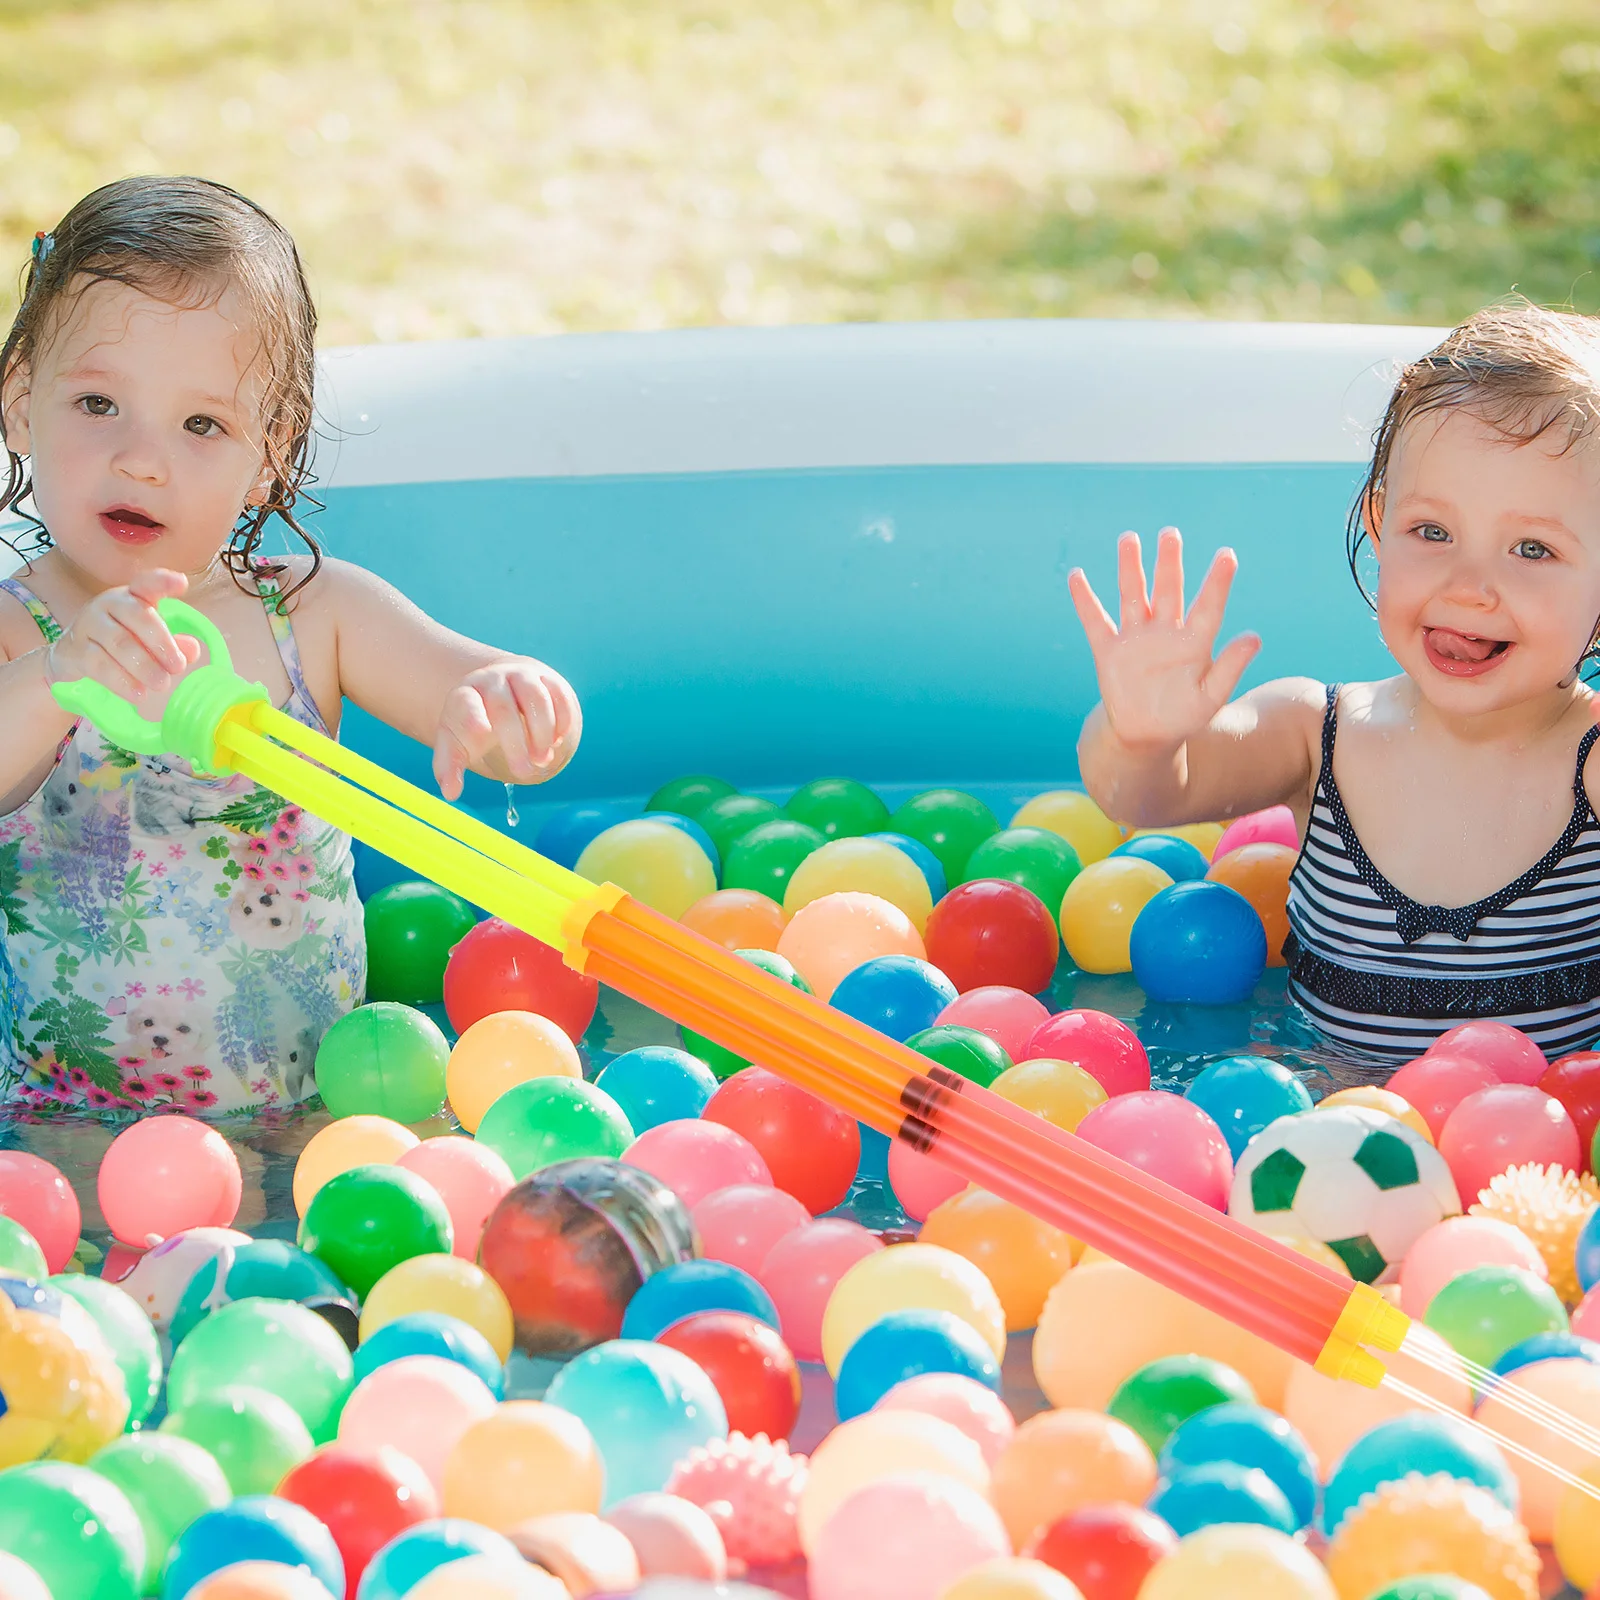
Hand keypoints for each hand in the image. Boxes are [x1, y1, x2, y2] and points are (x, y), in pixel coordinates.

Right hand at [44, 569, 202, 705]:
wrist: (72, 658)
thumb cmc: (121, 643)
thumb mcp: (149, 641)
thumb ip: (173, 644)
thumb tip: (192, 649)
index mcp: (133, 597)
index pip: (146, 583)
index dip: (163, 582)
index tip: (181, 583)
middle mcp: (109, 604)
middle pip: (138, 616)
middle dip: (162, 643)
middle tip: (178, 667)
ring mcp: (89, 624)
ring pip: (120, 642)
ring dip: (144, 666)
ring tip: (162, 684)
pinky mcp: (75, 649)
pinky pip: (100, 664)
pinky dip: (122, 681)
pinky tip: (138, 694)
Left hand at [432, 658, 582, 800]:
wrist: (503, 689)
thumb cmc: (477, 723)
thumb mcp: (456, 742)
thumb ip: (449, 766)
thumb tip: (450, 794)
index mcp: (466, 695)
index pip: (466, 702)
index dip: (473, 716)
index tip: (481, 733)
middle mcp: (493, 681)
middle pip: (504, 708)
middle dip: (516, 743)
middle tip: (523, 772)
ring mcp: (522, 676)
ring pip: (536, 698)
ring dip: (543, 733)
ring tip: (543, 760)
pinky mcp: (548, 679)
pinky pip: (559, 696)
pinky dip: (562, 721)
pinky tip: (556, 741)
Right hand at [1069, 527, 1259, 749]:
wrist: (1145, 734)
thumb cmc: (1183, 715)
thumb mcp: (1211, 697)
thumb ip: (1229, 667)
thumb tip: (1255, 637)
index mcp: (1193, 642)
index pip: (1207, 606)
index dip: (1217, 582)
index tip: (1227, 555)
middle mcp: (1165, 632)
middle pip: (1167, 590)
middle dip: (1168, 562)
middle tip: (1170, 534)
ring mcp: (1136, 639)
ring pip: (1133, 596)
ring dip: (1130, 568)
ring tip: (1129, 538)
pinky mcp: (1109, 651)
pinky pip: (1095, 621)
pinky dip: (1085, 600)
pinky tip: (1076, 576)